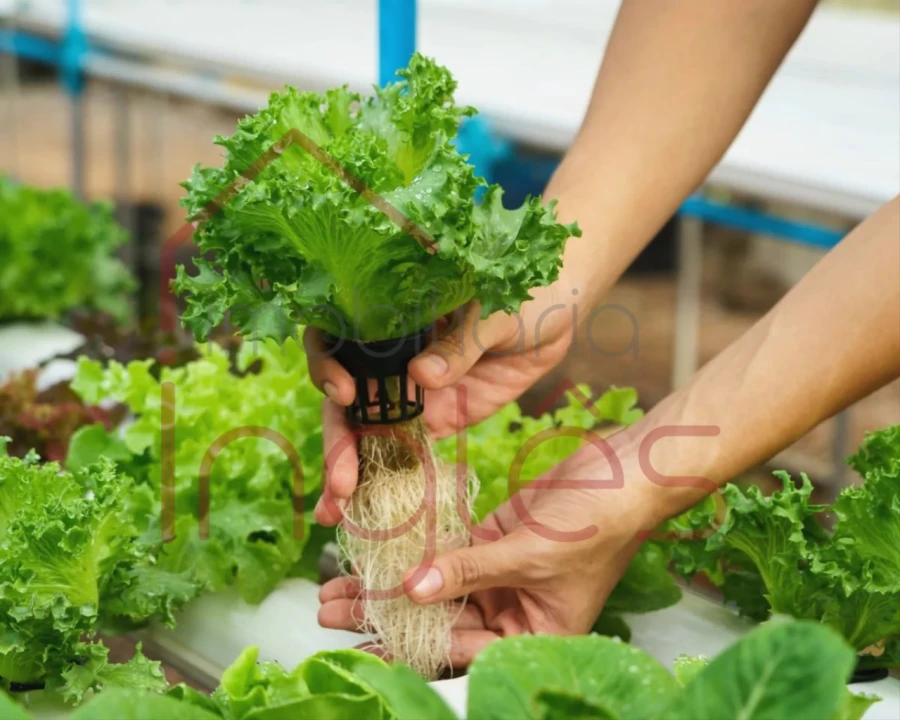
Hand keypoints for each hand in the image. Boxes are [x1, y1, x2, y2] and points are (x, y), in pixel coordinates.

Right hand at [307, 278, 576, 525]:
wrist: (555, 314)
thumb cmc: (518, 292)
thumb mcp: (492, 311)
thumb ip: (460, 342)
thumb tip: (422, 376)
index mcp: (389, 317)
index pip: (335, 339)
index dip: (327, 365)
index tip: (343, 394)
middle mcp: (388, 357)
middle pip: (343, 400)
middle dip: (336, 442)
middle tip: (340, 484)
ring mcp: (408, 392)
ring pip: (364, 433)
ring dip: (347, 472)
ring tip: (335, 512)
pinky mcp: (434, 419)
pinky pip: (401, 452)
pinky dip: (382, 480)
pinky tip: (366, 510)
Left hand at [317, 446, 655, 666]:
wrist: (627, 472)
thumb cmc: (599, 524)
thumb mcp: (532, 556)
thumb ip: (470, 572)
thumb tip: (414, 591)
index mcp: (531, 633)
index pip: (458, 647)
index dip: (405, 643)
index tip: (356, 636)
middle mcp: (513, 610)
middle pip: (438, 617)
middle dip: (384, 612)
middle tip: (331, 606)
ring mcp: (503, 573)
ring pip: (437, 582)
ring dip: (392, 578)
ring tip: (342, 580)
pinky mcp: (497, 538)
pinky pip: (450, 547)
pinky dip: (418, 546)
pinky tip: (382, 545)